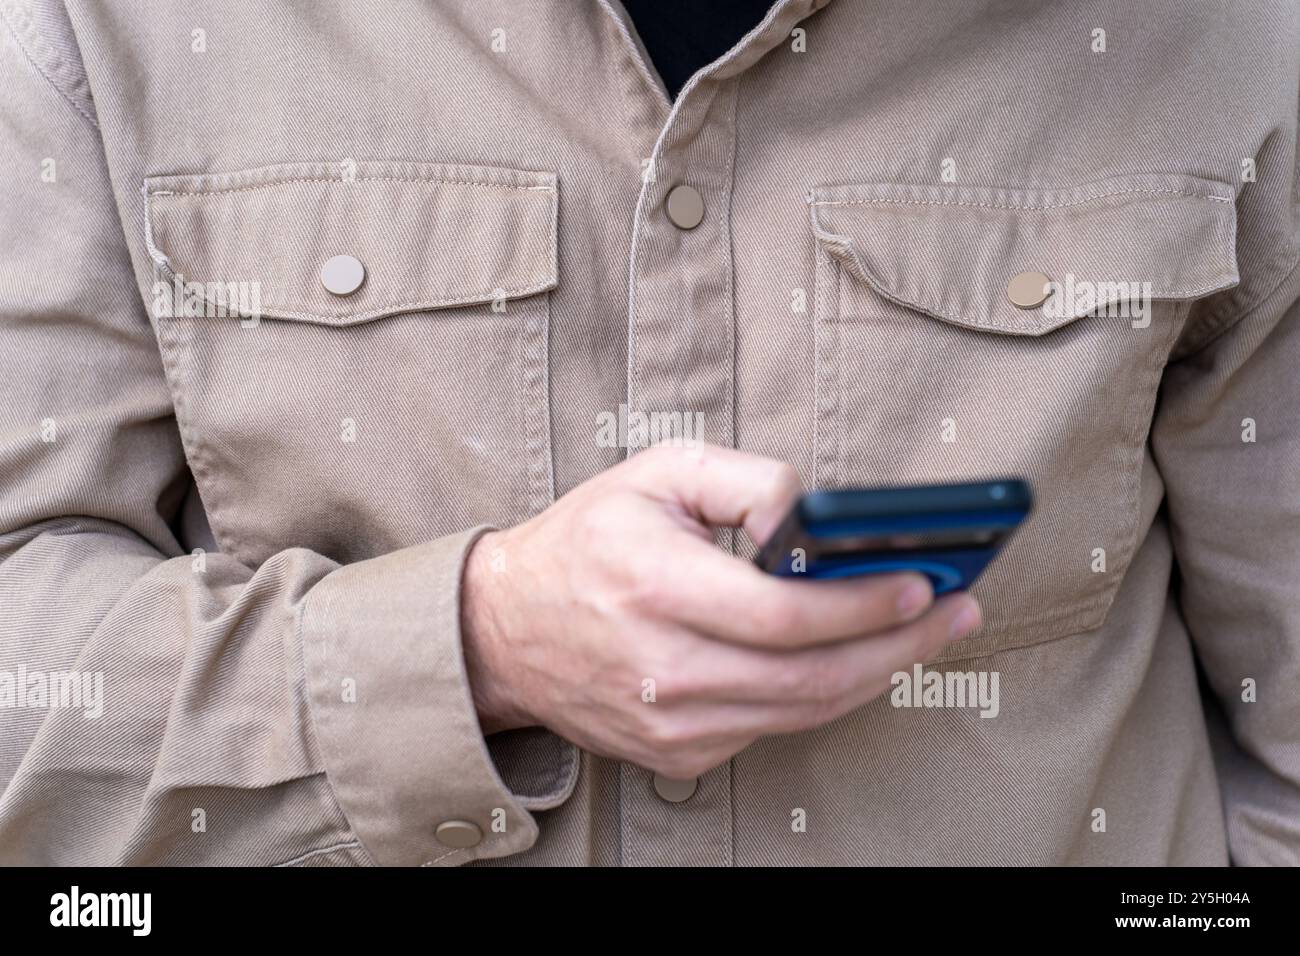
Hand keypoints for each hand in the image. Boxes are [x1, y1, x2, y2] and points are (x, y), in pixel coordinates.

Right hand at [460, 443, 980, 779]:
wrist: (505, 628)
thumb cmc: (586, 541)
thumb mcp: (657, 473)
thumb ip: (747, 480)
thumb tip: (816, 520)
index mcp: (657, 586)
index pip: (786, 614)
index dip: (866, 603)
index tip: (925, 583)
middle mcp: (663, 666)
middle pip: (813, 676)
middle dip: (901, 645)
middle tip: (956, 612)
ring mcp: (670, 721)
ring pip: (804, 710)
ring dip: (878, 673)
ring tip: (926, 635)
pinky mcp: (677, 752)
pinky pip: (774, 728)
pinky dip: (825, 695)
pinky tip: (857, 661)